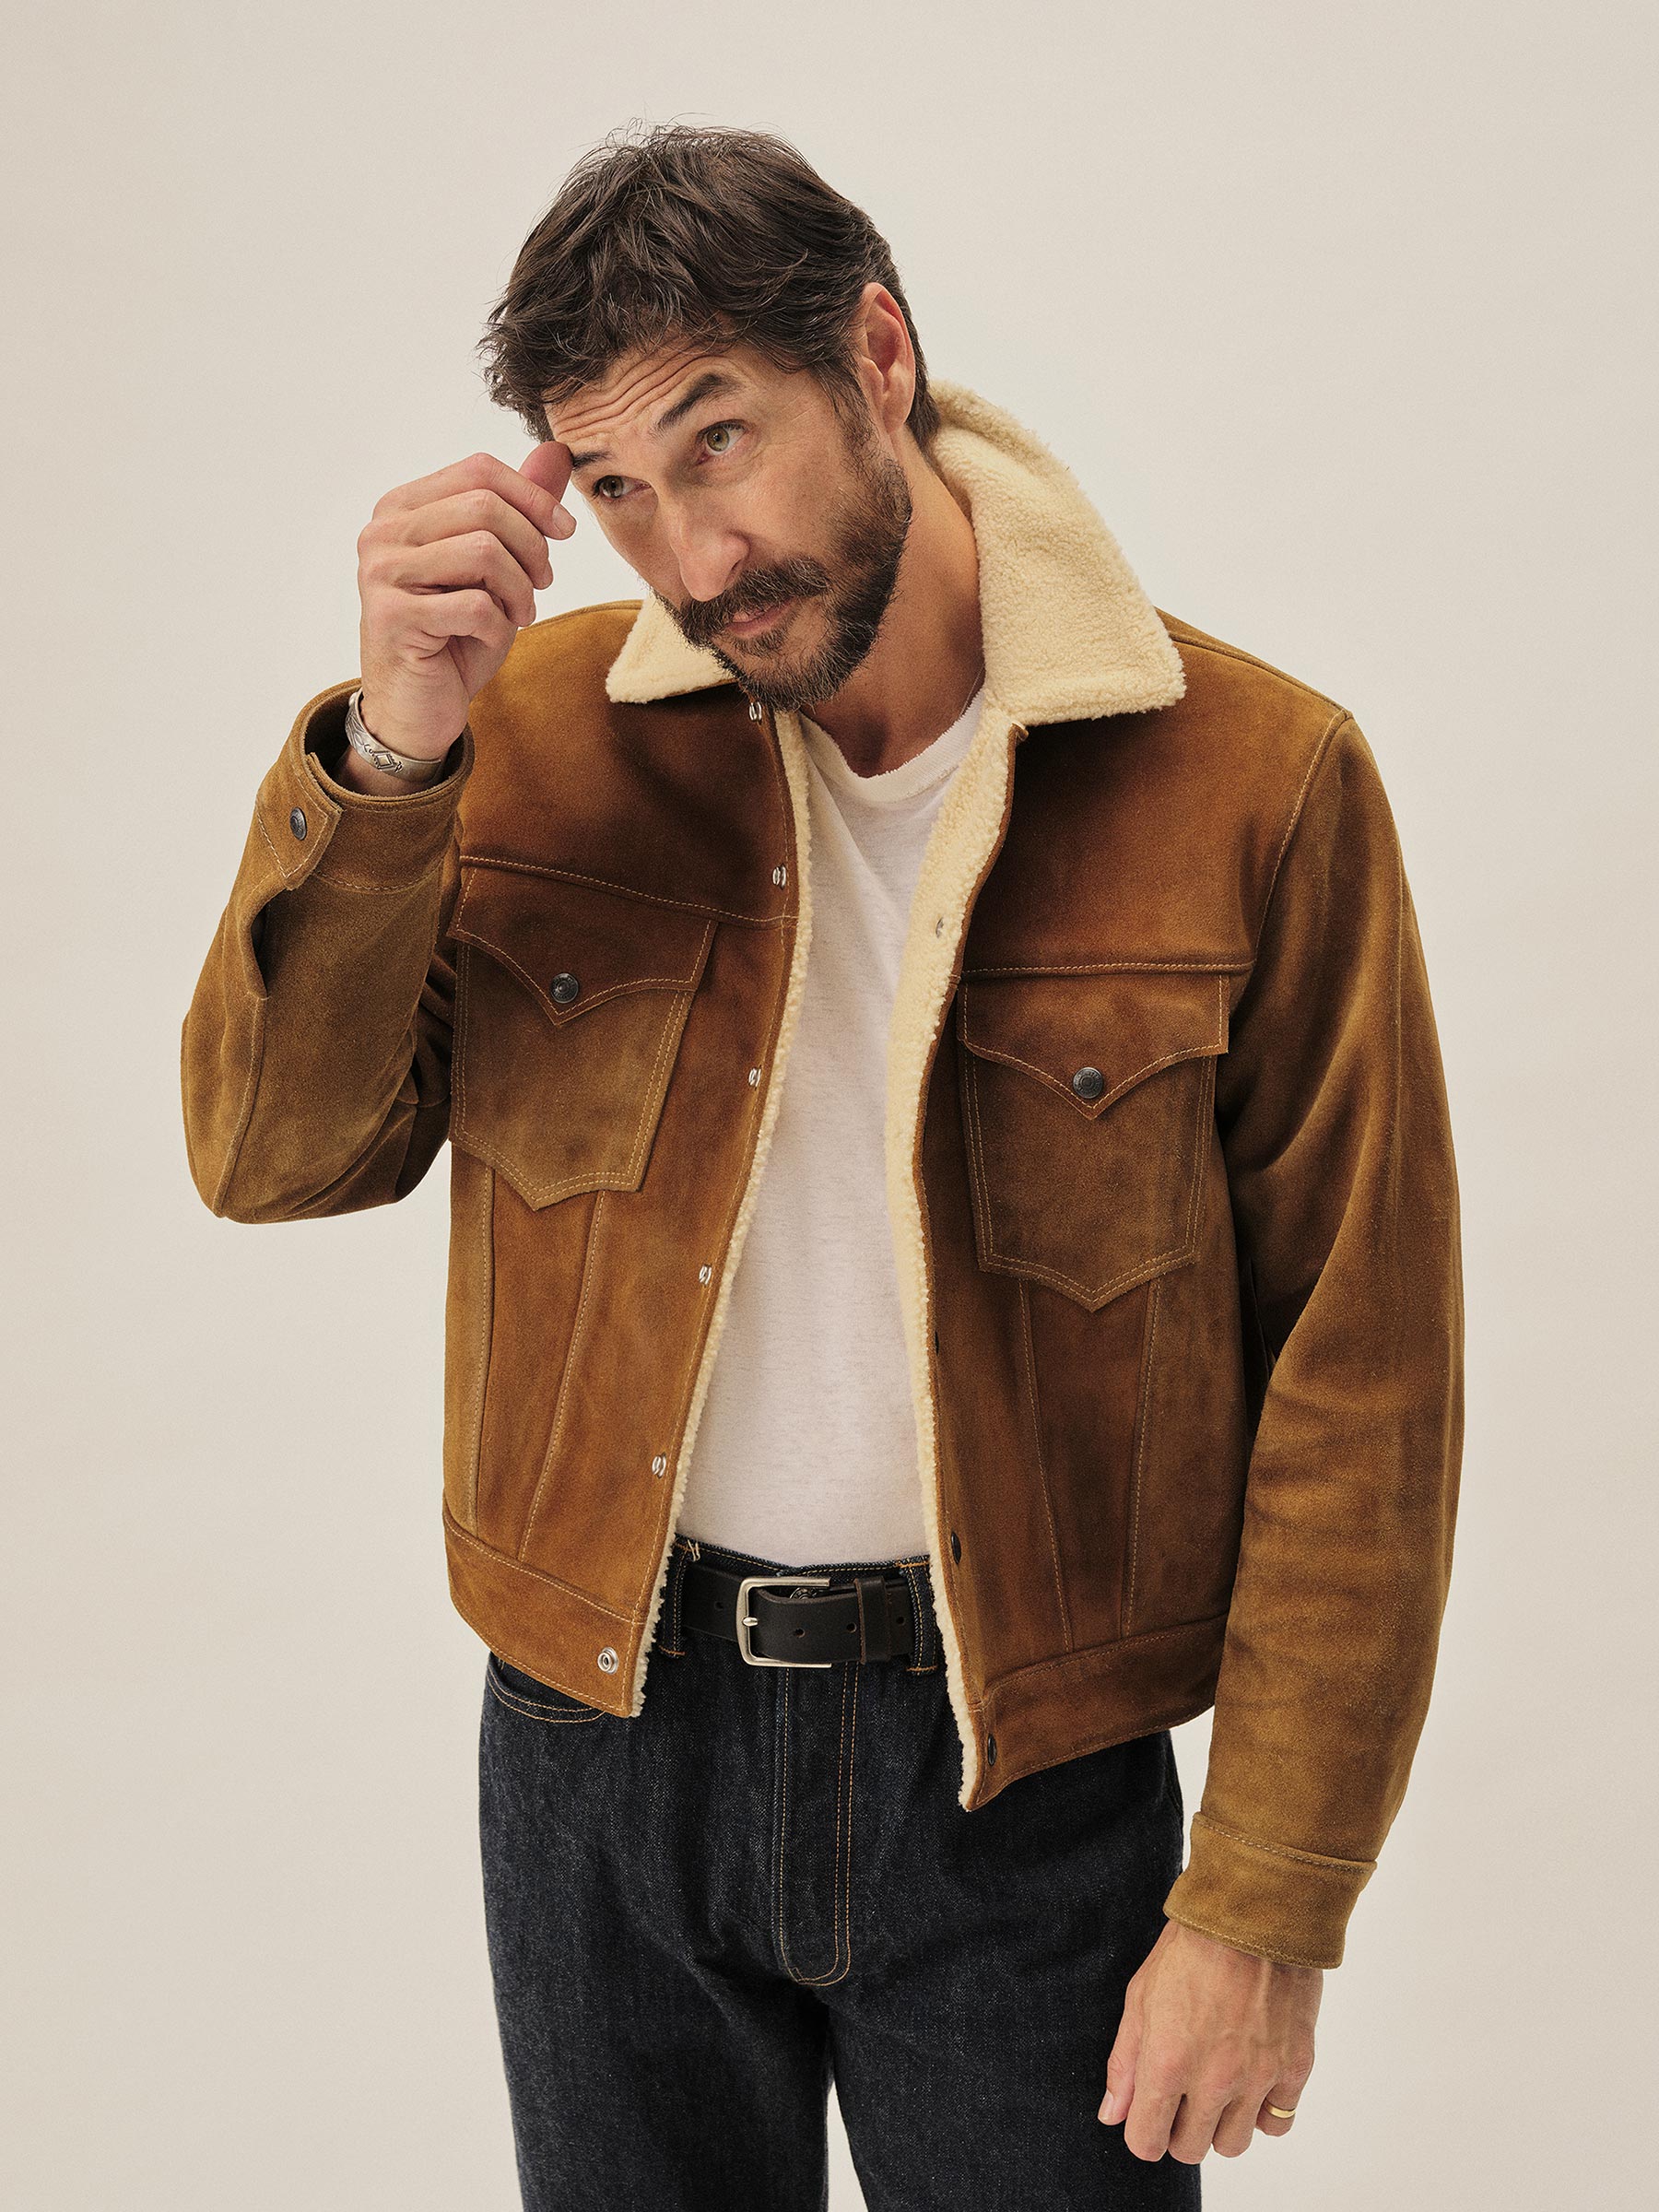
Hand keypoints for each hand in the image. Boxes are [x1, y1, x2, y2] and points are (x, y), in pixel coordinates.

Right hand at [354, 443, 577, 760]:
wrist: (417, 706)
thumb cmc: (456, 634)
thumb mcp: (498, 566)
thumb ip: (519, 509)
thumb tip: (556, 451)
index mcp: (403, 506)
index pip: (479, 470)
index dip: (534, 497)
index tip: (565, 532)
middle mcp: (384, 532)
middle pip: (485, 506)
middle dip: (532, 547)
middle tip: (543, 583)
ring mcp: (382, 573)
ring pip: (484, 551)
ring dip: (520, 589)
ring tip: (519, 614)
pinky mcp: (393, 617)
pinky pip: (475, 605)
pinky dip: (499, 626)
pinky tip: (490, 638)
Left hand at [1099, 1920, 1320, 2163]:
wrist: (1255, 1914)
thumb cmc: (1192, 1947)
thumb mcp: (1141, 1996)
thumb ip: (1125, 2063)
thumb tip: (1113, 2116)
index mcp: (1167, 2063)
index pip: (1147, 2143)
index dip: (1143, 2132)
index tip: (1149, 2114)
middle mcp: (1213, 2080)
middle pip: (1190, 2149)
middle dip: (1180, 2129)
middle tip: (1183, 2094)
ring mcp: (1258, 2078)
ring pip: (1234, 2144)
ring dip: (1221, 2124)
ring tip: (1218, 2085)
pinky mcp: (1295, 2068)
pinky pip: (1278, 2123)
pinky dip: (1263, 2110)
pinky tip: (1252, 2079)